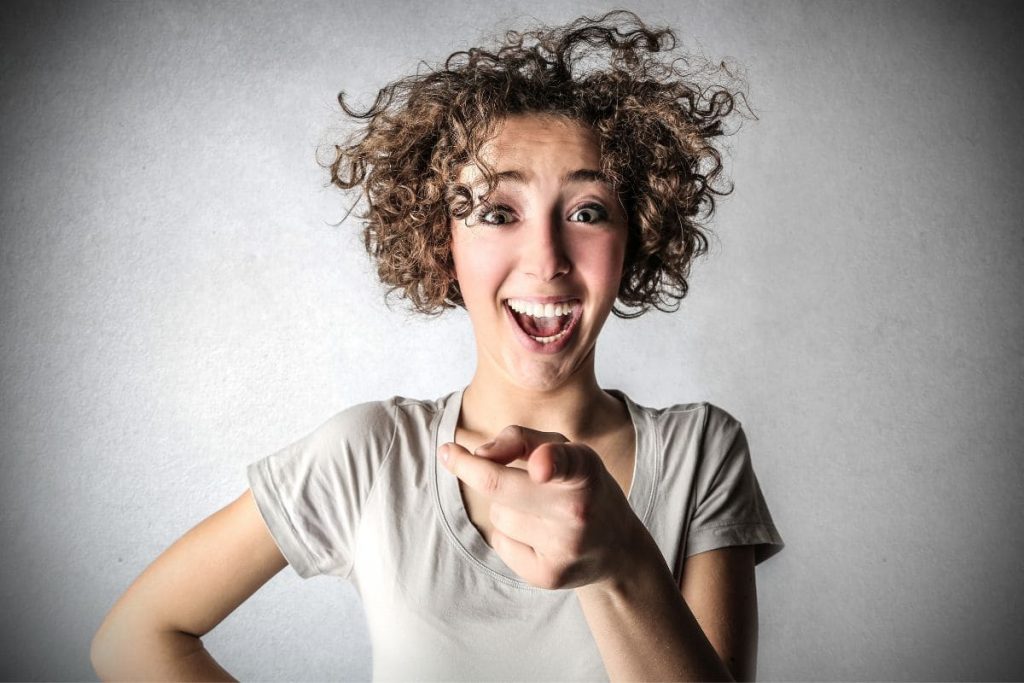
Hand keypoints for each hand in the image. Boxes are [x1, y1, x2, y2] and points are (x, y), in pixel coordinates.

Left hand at [439, 425, 640, 589]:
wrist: (617, 548)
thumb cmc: (581, 486)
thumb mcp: (566, 450)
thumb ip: (521, 439)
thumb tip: (478, 453)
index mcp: (585, 471)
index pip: (565, 464)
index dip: (549, 463)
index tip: (538, 467)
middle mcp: (577, 510)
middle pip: (498, 486)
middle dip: (469, 467)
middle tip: (451, 454)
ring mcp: (563, 548)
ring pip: (497, 514)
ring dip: (504, 507)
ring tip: (539, 512)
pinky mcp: (547, 576)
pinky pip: (500, 542)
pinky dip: (508, 535)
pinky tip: (537, 537)